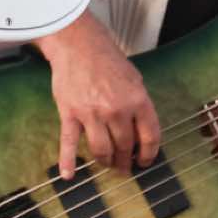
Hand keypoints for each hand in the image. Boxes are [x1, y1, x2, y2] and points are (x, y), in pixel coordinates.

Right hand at [37, 14, 160, 178]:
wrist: (77, 42)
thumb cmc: (107, 58)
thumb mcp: (134, 78)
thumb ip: (139, 105)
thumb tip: (141, 132)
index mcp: (137, 99)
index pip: (150, 137)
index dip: (148, 154)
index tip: (144, 161)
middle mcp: (116, 109)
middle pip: (125, 146)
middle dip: (125, 160)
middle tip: (124, 167)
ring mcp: (92, 113)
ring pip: (102, 150)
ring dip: (106, 161)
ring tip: (107, 164)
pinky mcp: (70, 113)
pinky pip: (69, 143)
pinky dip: (68, 161)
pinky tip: (68, 175)